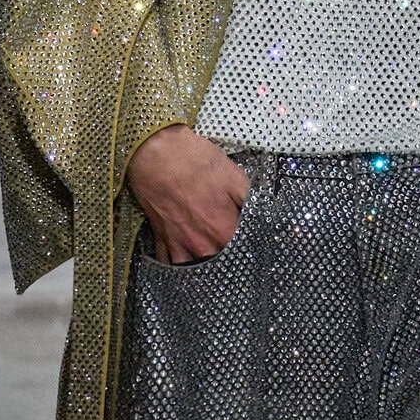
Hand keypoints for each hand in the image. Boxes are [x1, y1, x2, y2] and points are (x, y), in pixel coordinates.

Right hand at [128, 125, 247, 262]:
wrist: (154, 151)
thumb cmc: (193, 160)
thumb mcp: (233, 175)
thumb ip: (251, 200)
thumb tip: (265, 214)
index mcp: (223, 229)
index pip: (245, 251)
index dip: (251, 246)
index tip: (254, 241)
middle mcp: (201, 244)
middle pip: (221, 264)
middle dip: (229, 258)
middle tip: (232, 245)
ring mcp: (179, 244)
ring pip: (196, 268)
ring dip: (204, 264)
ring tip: (210, 254)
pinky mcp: (161, 238)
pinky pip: (169, 263)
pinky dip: (177, 263)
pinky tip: (185, 256)